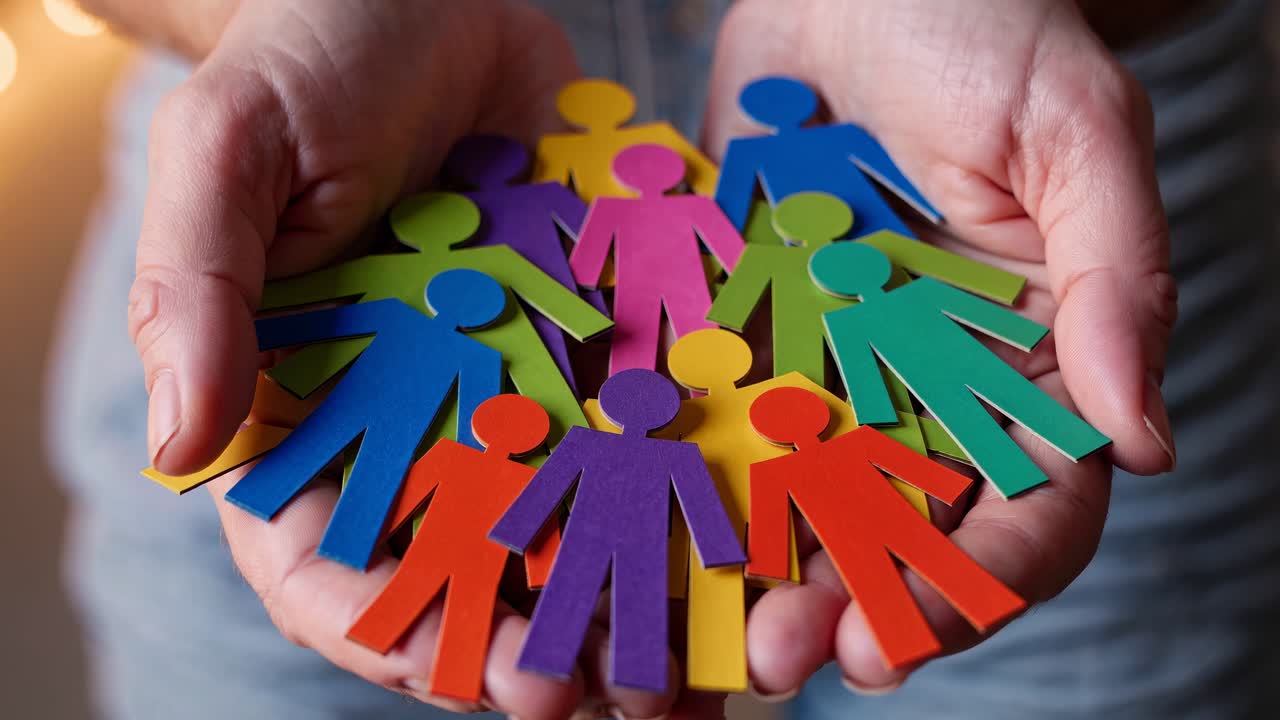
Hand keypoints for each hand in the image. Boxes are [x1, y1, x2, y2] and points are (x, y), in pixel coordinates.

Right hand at [125, 1, 691, 715]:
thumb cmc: (306, 63)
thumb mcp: (230, 154)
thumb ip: (199, 292)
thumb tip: (179, 448)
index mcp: (308, 416)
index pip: (330, 567)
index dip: (399, 635)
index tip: (479, 675)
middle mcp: (422, 427)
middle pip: (474, 577)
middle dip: (544, 649)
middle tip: (618, 694)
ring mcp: (522, 393)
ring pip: (579, 531)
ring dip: (640, 604)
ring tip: (710, 664)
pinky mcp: (605, 344)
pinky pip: (655, 431)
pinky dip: (704, 495)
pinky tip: (760, 541)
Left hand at [704, 0, 1175, 693]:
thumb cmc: (990, 28)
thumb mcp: (1075, 136)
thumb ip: (1115, 282)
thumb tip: (1140, 439)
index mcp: (1023, 367)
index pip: (1025, 510)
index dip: (972, 587)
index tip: (899, 638)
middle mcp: (919, 390)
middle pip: (892, 531)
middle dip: (839, 605)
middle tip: (776, 658)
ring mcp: (817, 368)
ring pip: (786, 500)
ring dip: (739, 574)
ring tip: (688, 637)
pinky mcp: (729, 329)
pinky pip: (697, 414)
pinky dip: (660, 478)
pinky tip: (610, 527)